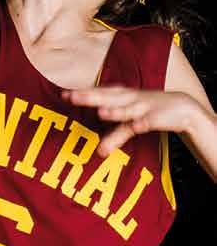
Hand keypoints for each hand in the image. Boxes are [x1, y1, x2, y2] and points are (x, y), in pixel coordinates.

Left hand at [59, 85, 195, 155]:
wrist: (183, 107)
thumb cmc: (150, 112)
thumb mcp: (131, 124)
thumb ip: (116, 137)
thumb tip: (100, 152)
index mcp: (122, 97)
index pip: (99, 93)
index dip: (82, 94)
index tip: (63, 95)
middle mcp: (130, 98)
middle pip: (107, 97)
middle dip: (90, 96)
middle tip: (71, 97)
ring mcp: (143, 106)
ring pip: (127, 108)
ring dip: (115, 110)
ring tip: (100, 112)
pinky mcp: (157, 116)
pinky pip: (147, 120)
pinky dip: (141, 121)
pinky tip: (136, 126)